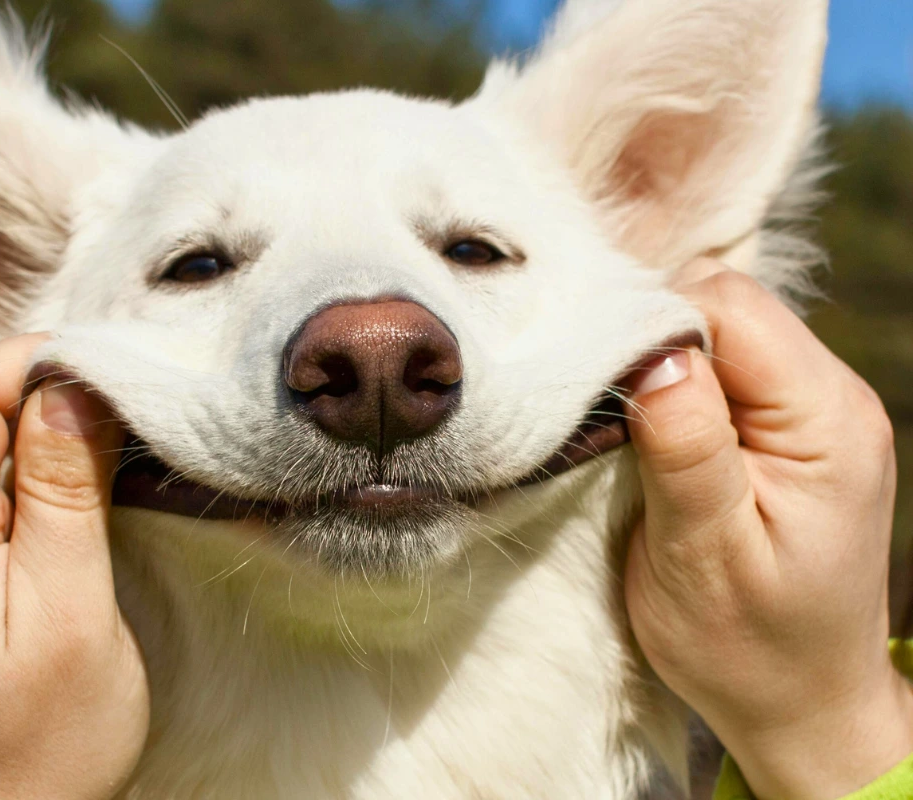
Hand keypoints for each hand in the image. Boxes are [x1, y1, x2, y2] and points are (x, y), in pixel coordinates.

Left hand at [0, 335, 147, 799]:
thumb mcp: (71, 616)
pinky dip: (20, 490)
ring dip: (40, 449)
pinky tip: (67, 524)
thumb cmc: (40, 748)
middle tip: (136, 436)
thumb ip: (64, 492)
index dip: (45, 362)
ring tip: (112, 484)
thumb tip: (73, 381)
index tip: (127, 386)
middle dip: (51, 404)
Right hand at [623, 261, 912, 799]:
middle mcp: (833, 398)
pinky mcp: (786, 424)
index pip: (730, 308)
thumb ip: (687, 447)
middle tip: (602, 412)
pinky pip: (722, 364)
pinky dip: (672, 382)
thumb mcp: (705, 556)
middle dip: (651, 339)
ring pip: (717, 327)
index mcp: (826, 422)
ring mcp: (813, 407)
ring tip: (623, 427)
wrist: (801, 703)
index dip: (651, 326)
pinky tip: (649, 430)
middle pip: (726, 304)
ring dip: (658, 362)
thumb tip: (653, 351)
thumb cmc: (749, 647)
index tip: (595, 385)